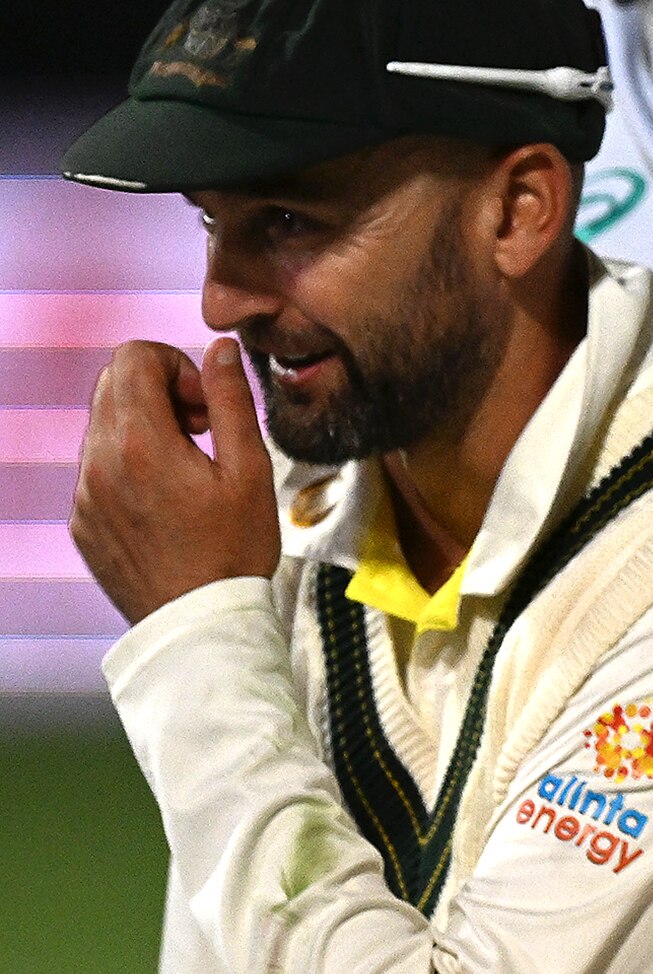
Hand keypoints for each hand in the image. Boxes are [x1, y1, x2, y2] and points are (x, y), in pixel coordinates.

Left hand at [69, 340, 281, 625]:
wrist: (197, 623)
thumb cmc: (233, 549)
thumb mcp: (250, 468)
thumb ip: (231, 400)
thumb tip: (220, 350)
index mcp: (141, 444)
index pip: (133, 357)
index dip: (175, 365)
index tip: (205, 404)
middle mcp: (99, 464)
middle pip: (112, 383)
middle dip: (159, 389)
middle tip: (201, 428)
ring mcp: (84, 495)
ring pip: (104, 425)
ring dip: (145, 427)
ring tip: (188, 467)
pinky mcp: (82, 521)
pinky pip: (97, 467)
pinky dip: (130, 463)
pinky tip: (168, 498)